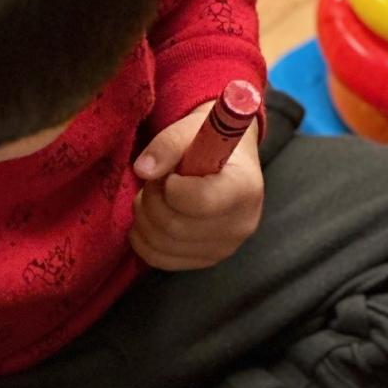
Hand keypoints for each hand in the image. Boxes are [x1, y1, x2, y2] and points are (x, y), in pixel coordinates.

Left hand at [130, 100, 263, 270]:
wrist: (225, 161)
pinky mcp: (205, 260)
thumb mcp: (193, 127)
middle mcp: (240, 226)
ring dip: (144, 217)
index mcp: (245, 189)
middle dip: (152, 199)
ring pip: (162, 245)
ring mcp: (223, 249)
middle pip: (174, 227)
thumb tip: (143, 170)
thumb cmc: (210, 140)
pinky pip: (159, 259)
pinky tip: (147, 216)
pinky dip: (142, 238)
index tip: (171, 173)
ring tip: (154, 195)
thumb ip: (169, 143)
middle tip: (156, 180)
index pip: (198, 202)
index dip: (170, 186)